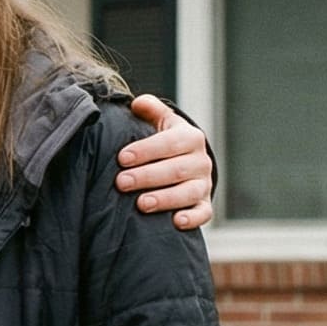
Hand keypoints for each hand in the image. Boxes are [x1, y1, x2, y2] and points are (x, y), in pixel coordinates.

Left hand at [116, 95, 212, 230]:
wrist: (186, 161)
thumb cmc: (164, 141)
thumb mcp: (160, 121)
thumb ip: (150, 110)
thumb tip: (138, 103)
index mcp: (190, 137)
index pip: (169, 142)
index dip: (146, 150)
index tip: (122, 158)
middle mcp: (200, 161)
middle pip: (176, 169)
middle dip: (147, 176)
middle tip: (121, 182)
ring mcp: (204, 184)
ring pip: (188, 192)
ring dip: (165, 199)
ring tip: (141, 204)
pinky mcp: (204, 204)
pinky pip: (203, 213)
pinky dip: (192, 219)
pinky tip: (175, 222)